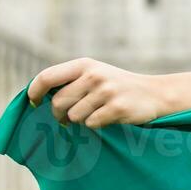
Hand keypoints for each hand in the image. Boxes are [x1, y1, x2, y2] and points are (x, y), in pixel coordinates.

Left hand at [28, 58, 175, 127]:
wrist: (155, 93)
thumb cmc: (116, 86)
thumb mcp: (94, 74)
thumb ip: (68, 81)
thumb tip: (35, 98)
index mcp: (84, 65)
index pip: (46, 77)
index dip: (35, 92)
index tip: (35, 103)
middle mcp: (94, 75)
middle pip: (58, 102)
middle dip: (59, 115)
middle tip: (67, 118)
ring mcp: (107, 91)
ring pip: (73, 116)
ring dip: (80, 120)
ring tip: (95, 113)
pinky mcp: (117, 108)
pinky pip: (91, 123)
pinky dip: (96, 124)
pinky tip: (108, 117)